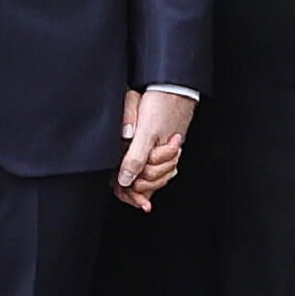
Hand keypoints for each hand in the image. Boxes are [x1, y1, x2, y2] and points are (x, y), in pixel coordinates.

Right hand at [115, 88, 194, 211]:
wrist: (173, 90)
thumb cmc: (157, 105)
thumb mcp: (146, 132)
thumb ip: (135, 156)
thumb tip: (125, 179)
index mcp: (120, 147)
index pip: (120, 182)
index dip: (131, 195)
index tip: (145, 204)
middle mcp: (126, 151)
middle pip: (138, 183)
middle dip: (156, 176)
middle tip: (170, 157)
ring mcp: (138, 151)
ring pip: (148, 178)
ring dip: (164, 171)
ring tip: (174, 149)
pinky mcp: (148, 150)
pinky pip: (154, 171)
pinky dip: (165, 170)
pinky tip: (172, 162)